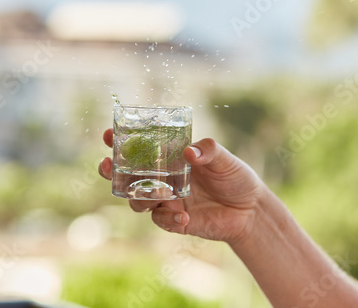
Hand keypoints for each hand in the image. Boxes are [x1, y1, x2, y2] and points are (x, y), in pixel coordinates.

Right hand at [98, 128, 268, 244]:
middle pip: (127, 178)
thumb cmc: (235, 177)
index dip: (119, 143)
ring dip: (140, 197)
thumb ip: (208, 151)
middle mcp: (162, 180)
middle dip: (111, 173)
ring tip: (159, 193)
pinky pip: (161, 221)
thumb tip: (190, 152)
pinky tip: (183, 217)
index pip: (139, 149)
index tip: (108, 135)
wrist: (250, 210)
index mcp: (169, 159)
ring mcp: (166, 202)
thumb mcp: (224, 158)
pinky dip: (168, 219)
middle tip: (106, 166)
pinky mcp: (175, 221)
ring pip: (137, 201)